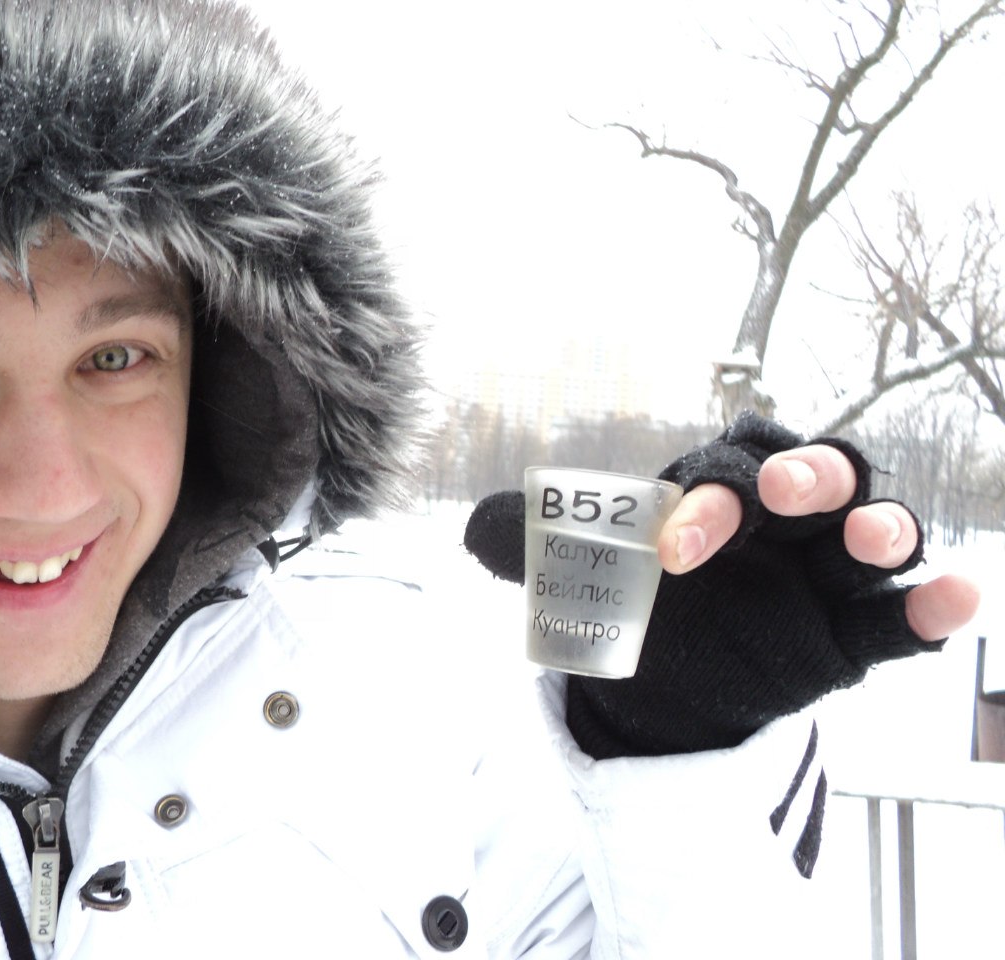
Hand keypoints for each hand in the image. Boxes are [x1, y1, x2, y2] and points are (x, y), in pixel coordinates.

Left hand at [463, 412, 981, 758]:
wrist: (669, 673)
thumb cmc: (636, 601)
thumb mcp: (584, 578)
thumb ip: (538, 549)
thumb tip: (470, 530)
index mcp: (714, 488)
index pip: (723, 471)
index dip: (706, 500)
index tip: (671, 552)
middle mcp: (779, 520)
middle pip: (816, 476)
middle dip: (808, 478)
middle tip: (787, 495)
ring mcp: (821, 574)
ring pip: (871, 537)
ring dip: (882, 531)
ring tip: (878, 544)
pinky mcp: (849, 634)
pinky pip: (900, 614)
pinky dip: (932, 605)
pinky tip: (958, 598)